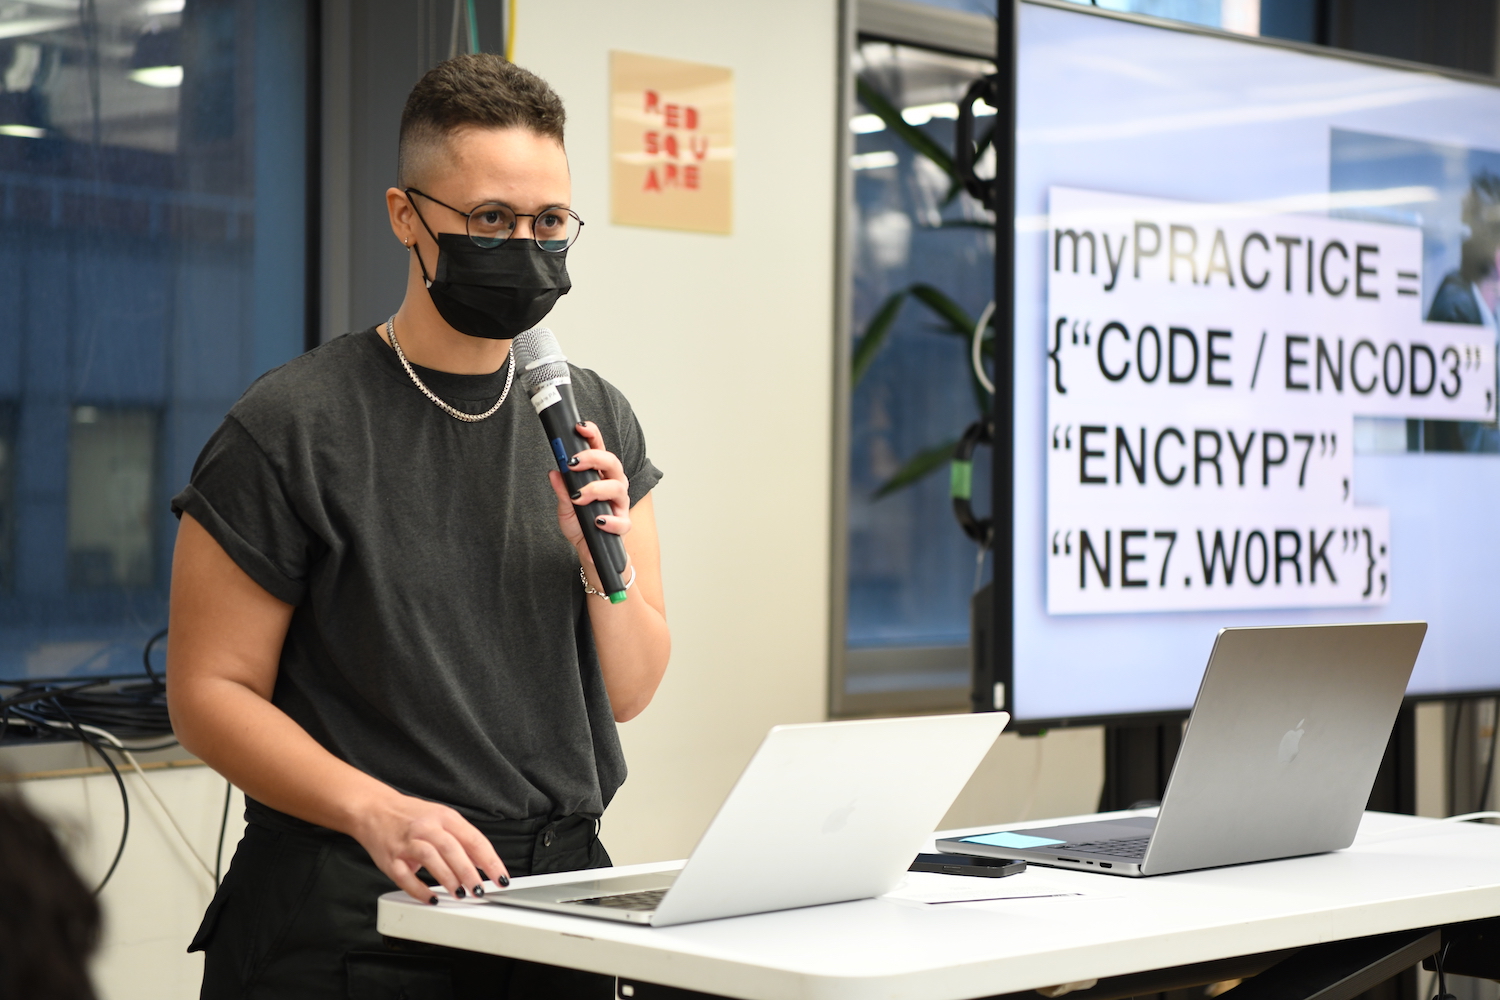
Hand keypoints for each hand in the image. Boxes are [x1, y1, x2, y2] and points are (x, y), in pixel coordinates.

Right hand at [351, 792, 508, 903]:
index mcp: (444, 817)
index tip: (500, 878)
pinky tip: (432, 898)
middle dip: (469, 872)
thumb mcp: (441, 818)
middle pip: (452, 848)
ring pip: (431, 858)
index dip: (490, 860)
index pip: (473, 839)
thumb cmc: (411, 816)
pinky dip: (420, 890)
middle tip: (479, 889)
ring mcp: (407, 842)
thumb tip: (485, 863)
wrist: (374, 809)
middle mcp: (426, 828)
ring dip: (448, 879)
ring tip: (459, 893)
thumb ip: (462, 838)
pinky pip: (405, 877)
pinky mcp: (390, 858)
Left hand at [547, 420, 631, 559]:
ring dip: (597, 489)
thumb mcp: (565, 507)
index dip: (592, 435)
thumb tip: (554, 472)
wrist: (591, 552)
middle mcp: (614, 486)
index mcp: (601, 476)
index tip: (579, 427)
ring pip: (618, 488)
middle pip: (612, 463)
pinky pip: (621, 521)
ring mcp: (620, 505)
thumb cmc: (582, 525)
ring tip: (578, 496)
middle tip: (573, 463)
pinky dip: (609, 519)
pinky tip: (598, 520)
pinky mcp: (623, 526)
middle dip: (593, 458)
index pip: (599, 450)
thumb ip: (562, 490)